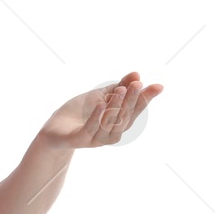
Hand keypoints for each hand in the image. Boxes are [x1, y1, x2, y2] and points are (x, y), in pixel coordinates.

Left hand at [38, 72, 162, 150]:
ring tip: (121, 90)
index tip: (158, 86)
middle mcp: (111, 133)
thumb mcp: (102, 95)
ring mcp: (96, 139)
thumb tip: (137, 74)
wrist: (55, 128)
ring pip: (110, 123)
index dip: (146, 99)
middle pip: (125, 117)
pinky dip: (96, 117)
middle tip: (138, 83)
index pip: (135, 110)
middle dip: (132, 100)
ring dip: (116, 106)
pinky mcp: (79, 140)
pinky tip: (101, 104)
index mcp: (119, 122)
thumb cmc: (80, 112)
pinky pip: (90, 129)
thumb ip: (120, 86)